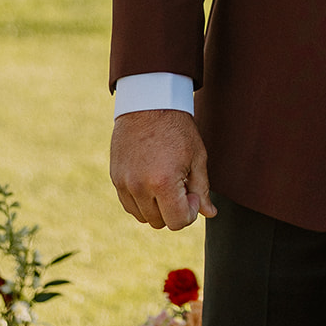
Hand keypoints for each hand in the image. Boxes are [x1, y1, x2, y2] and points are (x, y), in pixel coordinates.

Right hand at [110, 109, 216, 230]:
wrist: (148, 103)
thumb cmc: (177, 128)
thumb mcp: (197, 156)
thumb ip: (202, 189)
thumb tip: (210, 213)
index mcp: (163, 182)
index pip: (178, 222)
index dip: (190, 212)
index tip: (192, 193)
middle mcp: (140, 187)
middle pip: (160, 222)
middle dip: (174, 210)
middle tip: (181, 185)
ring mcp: (124, 183)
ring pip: (143, 217)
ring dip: (156, 207)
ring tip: (165, 182)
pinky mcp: (115, 178)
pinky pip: (128, 205)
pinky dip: (141, 201)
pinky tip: (151, 180)